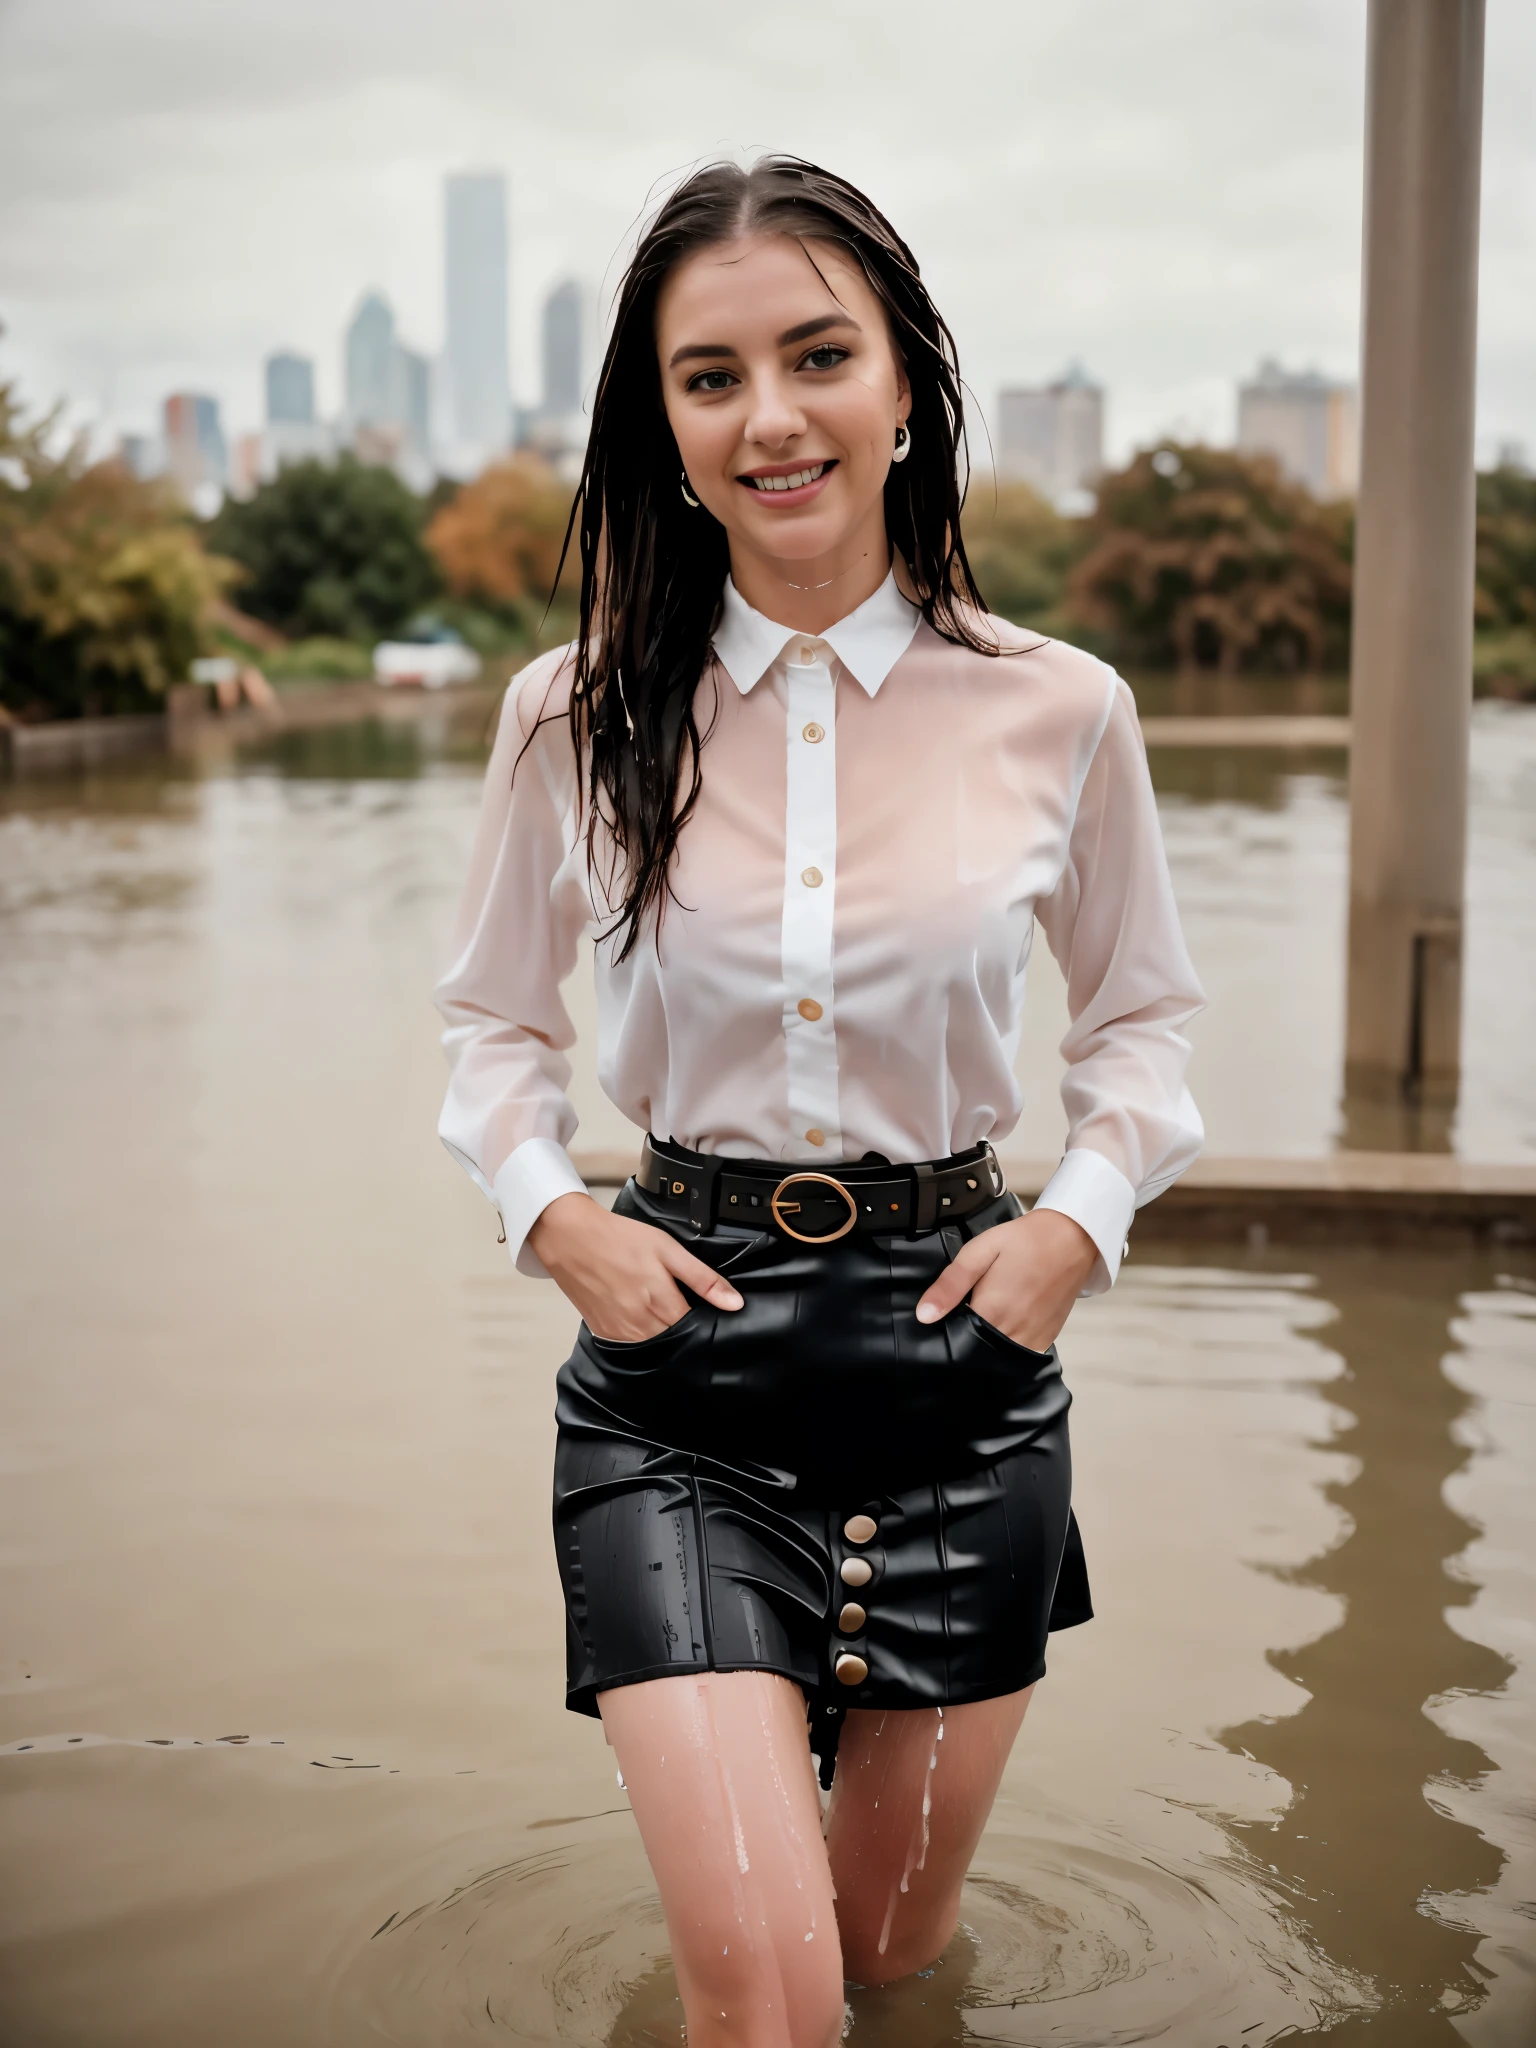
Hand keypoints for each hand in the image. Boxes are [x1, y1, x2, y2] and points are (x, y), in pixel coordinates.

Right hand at [527, 1192, 743, 1341]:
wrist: (571, 1238)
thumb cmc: (619, 1238)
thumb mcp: (668, 1249)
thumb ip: (703, 1279)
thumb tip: (735, 1304)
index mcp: (661, 1302)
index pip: (696, 1329)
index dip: (705, 1321)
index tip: (704, 1310)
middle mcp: (641, 1324)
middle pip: (676, 1341)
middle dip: (685, 1330)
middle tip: (682, 1306)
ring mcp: (620, 1332)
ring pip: (654, 1347)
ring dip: (663, 1335)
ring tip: (659, 1309)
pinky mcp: (604, 1333)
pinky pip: (631, 1346)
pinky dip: (641, 1336)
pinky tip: (640, 1316)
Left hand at [915, 1209, 1098, 1351]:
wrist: (1072, 1237)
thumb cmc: (1026, 1241)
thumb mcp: (979, 1251)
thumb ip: (950, 1284)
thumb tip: (924, 1315)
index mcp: (992, 1311)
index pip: (956, 1338)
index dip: (949, 1326)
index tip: (951, 1310)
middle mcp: (1013, 1332)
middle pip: (977, 1348)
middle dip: (969, 1331)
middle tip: (977, 1299)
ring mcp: (1033, 1339)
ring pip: (998, 1352)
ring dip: (990, 1335)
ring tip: (996, 1304)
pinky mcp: (1046, 1338)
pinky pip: (1019, 1350)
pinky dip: (1010, 1337)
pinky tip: (1011, 1313)